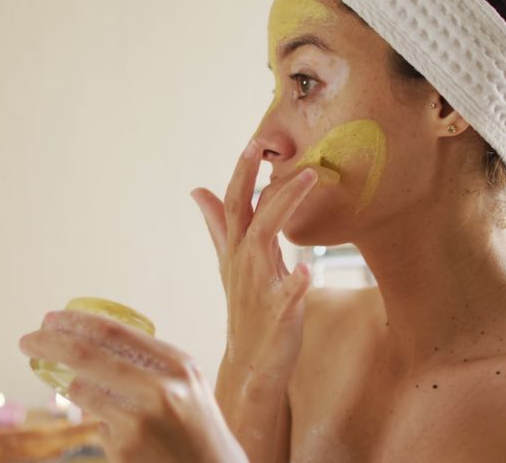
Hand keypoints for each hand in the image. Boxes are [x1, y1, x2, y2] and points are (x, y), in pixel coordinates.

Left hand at [19, 310, 247, 462]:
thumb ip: (148, 365)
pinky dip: (105, 428)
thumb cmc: (197, 430)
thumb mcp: (186, 386)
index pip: (114, 332)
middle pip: (86, 355)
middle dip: (49, 344)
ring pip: (83, 391)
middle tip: (26, 341)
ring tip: (105, 401)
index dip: (75, 322)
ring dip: (78, 391)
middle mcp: (160, 388)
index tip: (50, 318)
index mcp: (177, 364)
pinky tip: (132, 441)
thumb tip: (90, 344)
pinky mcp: (125, 448)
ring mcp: (140, 420)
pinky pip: (97, 427)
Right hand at [190, 139, 318, 408]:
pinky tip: (306, 271)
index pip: (234, 204)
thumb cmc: (247, 307)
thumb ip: (219, 225)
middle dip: (253, 180)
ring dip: (284, 209)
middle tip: (265, 149)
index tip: (253, 144)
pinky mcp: (279, 313)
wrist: (250, 361)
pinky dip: (295, 283)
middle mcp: (244, 263)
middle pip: (246, 214)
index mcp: (236, 250)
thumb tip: (198, 190)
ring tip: (307, 181)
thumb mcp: (230, 262)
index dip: (241, 173)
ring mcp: (259, 287)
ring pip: (265, 241)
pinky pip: (286, 296)